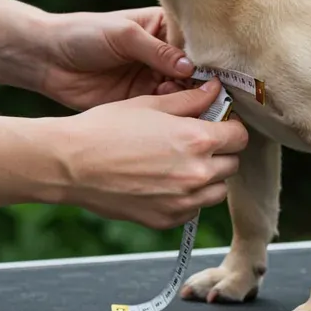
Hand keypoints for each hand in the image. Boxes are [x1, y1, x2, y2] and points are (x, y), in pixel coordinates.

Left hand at [36, 7, 194, 110]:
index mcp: (163, 28)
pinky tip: (168, 111)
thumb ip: (157, 50)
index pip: (194, 42)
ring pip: (181, 92)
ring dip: (186, 99)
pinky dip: (169, 112)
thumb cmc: (83, 34)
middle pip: (193, 71)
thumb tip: (191, 68)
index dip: (206, 56)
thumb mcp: (123, 35)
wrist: (46, 59)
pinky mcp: (139, 101)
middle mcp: (163, 54)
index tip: (216, 70)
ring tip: (183, 101)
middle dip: (200, 82)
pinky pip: (163, 109)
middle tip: (207, 94)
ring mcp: (152, 78)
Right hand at [45, 78, 248, 228]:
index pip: (240, 137)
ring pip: (216, 191)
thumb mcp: (150, 104)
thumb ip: (190, 100)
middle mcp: (196, 174)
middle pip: (232, 164)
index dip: (230, 128)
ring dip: (207, 178)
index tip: (218, 126)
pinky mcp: (166, 220)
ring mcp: (182, 201)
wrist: (70, 164)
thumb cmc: (106, 128)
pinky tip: (163, 183)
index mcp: (197, 140)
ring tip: (180, 164)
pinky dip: (186, 198)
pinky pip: (192, 209)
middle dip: (220, 152)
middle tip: (195, 143)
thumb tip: (215, 90)